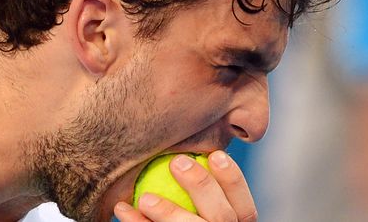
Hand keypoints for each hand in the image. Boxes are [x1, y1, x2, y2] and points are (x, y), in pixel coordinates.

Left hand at [114, 150, 256, 221]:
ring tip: (145, 198)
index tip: (215, 154)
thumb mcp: (204, 206)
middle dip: (202, 186)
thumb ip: (204, 190)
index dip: (233, 180)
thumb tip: (188, 152)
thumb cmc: (187, 214)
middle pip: (221, 217)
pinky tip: (122, 209)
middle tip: (177, 162)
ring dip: (168, 212)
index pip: (245, 209)